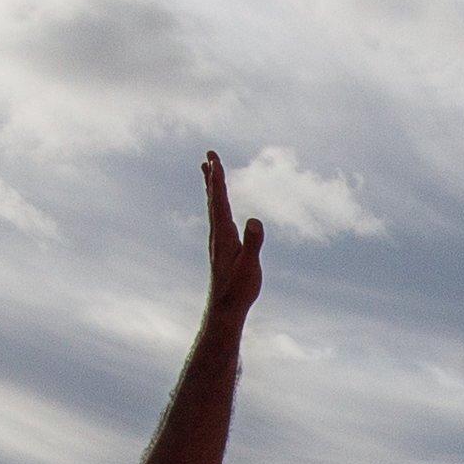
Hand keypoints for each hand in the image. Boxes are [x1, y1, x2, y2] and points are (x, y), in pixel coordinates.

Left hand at [202, 150, 265, 317]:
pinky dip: (218, 203)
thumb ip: (252, 243)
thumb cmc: (238, 289)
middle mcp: (217, 234)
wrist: (225, 309)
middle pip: (213, 198)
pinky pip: (218, 217)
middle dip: (212, 176)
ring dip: (212, 187)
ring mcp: (218, 240)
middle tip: (209, 155)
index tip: (214, 159)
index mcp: (223, 234)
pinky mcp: (222, 246)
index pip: (219, 200)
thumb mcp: (249, 266)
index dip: (217, 179)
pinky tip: (219, 204)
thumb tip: (255, 220)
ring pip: (214, 207)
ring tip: (208, 171)